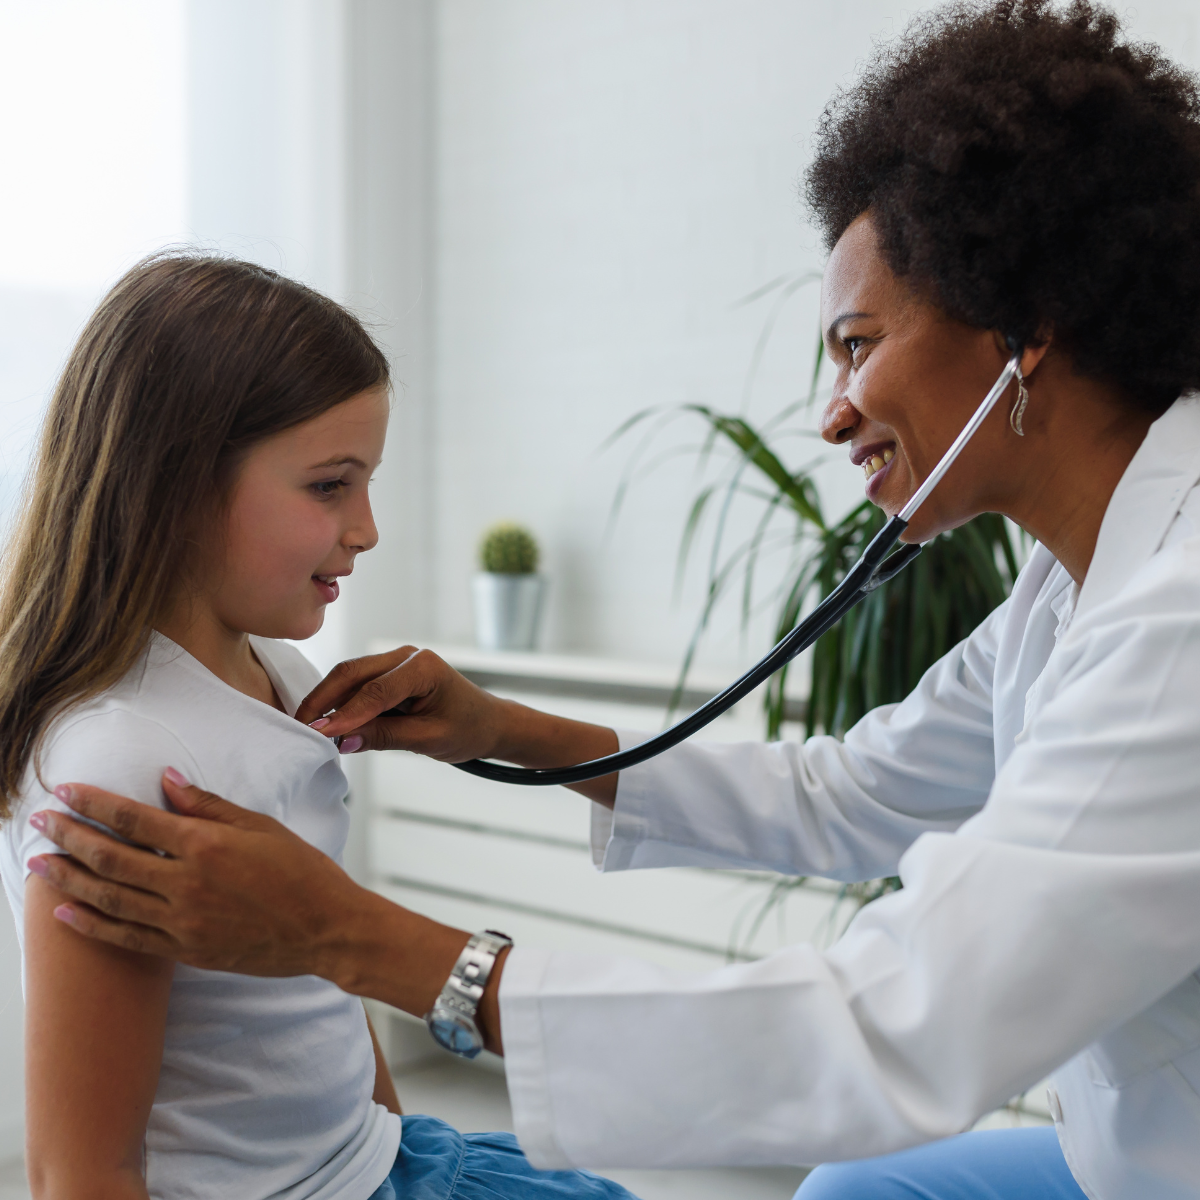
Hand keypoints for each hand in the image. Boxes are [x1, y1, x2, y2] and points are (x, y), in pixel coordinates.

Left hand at [27, 772, 369, 977]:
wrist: (326, 929)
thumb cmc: (301, 871)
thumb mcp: (261, 825)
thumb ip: (208, 805)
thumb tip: (166, 781)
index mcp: (206, 845)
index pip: (135, 819)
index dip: (95, 803)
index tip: (65, 790)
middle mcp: (187, 883)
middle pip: (112, 857)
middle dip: (69, 837)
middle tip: (39, 822)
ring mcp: (183, 921)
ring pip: (110, 898)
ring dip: (68, 879)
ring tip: (38, 864)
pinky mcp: (186, 949)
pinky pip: (127, 937)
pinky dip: (92, 925)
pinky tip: (65, 913)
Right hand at [295, 645, 511, 759]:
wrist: (487, 722)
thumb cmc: (467, 729)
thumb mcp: (428, 739)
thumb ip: (385, 737)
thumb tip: (341, 741)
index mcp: (423, 667)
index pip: (375, 691)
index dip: (344, 715)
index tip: (318, 734)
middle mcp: (406, 656)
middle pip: (353, 674)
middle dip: (324, 701)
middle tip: (300, 728)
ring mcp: (396, 661)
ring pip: (350, 677)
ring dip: (329, 701)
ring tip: (309, 728)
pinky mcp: (389, 672)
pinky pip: (358, 684)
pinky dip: (341, 702)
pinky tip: (328, 723)